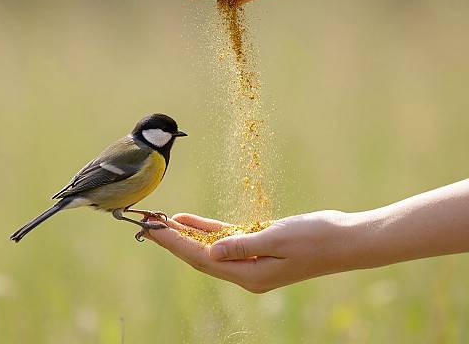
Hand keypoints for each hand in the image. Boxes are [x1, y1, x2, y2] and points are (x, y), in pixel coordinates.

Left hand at [147, 211, 358, 292]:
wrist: (344, 238)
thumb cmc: (315, 238)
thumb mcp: (278, 239)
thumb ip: (242, 246)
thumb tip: (210, 253)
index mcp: (250, 275)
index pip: (202, 259)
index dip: (175, 245)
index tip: (154, 230)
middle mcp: (247, 273)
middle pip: (201, 256)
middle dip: (175, 241)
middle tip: (151, 224)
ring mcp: (253, 262)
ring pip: (211, 248)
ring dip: (189, 235)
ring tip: (165, 220)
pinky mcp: (259, 248)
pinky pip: (227, 240)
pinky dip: (209, 230)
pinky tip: (193, 220)